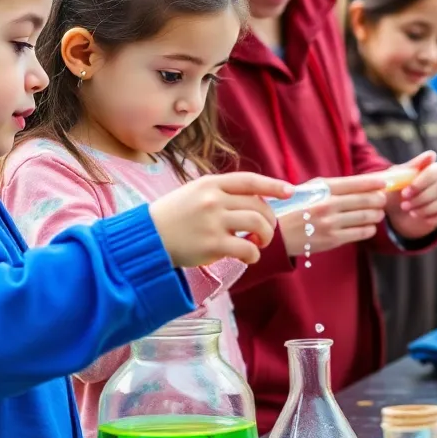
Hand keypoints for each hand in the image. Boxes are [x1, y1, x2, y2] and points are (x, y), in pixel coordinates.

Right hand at [150, 172, 292, 267]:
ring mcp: (214, 221)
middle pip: (259, 206)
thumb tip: (253, 202)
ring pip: (258, 224)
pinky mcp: (213, 244)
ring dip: (265, 237)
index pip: (249, 180)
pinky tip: (249, 257)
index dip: (273, 185)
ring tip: (258, 244)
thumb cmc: (171, 217)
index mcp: (210, 183)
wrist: (146, 239)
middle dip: (269, 220)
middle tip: (265, 232)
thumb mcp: (193, 193)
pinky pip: (247, 248)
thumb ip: (220, 193)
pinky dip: (254, 254)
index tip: (290, 191)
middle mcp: (214, 199)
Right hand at [279, 173, 388, 256]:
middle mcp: (327, 204)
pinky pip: (360, 233)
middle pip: (365, 200)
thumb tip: (361, 184)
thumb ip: (332, 186)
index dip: (372, 183)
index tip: (384, 183)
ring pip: (366, 217)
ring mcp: (330, 223)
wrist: (275, 233)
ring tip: (378, 213)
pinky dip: (369, 229)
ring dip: (376, 214)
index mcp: (321, 189)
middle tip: (383, 199)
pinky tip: (369, 227)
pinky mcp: (332, 240)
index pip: (354, 183)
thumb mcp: (308, 190)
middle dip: (378, 199)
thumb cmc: (293, 208)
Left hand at [388, 151, 436, 238]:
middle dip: (421, 198)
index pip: (436, 171)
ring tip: (411, 211)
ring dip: (425, 209)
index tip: (404, 193)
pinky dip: (435, 218)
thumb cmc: (401, 188)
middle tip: (404, 205)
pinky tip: (423, 218)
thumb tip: (432, 154)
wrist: (402, 208)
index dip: (420, 183)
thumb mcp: (401, 176)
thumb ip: (414, 165)